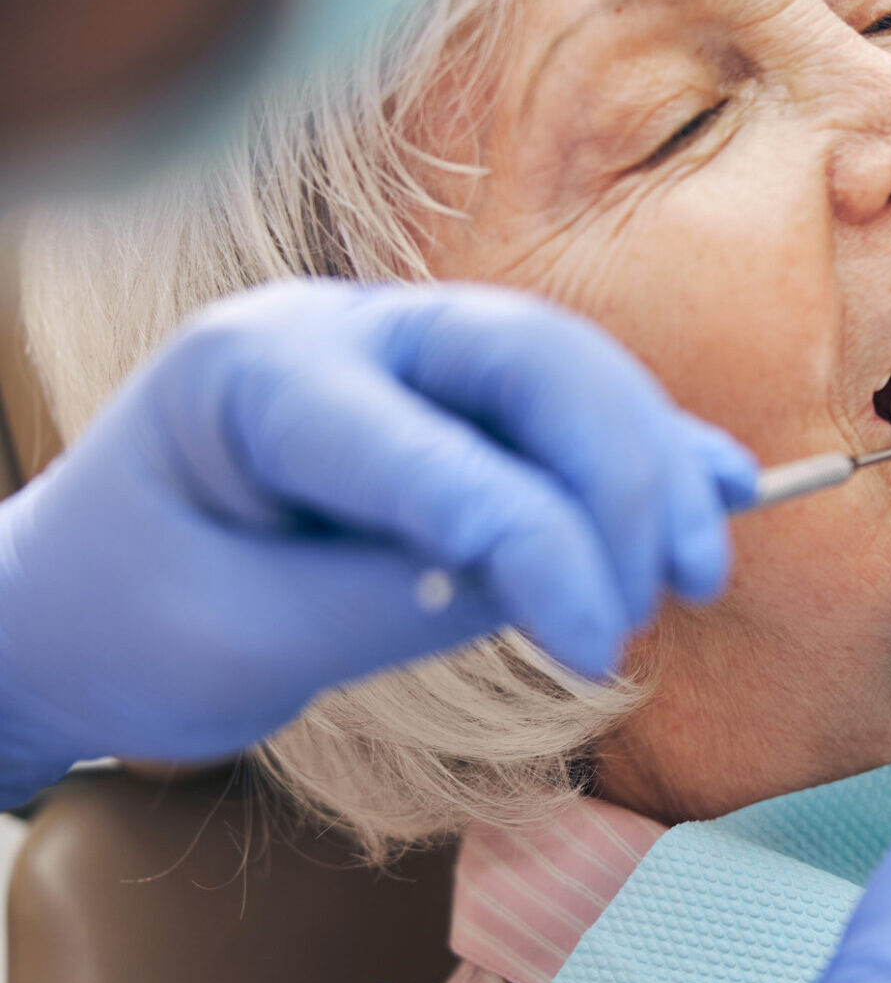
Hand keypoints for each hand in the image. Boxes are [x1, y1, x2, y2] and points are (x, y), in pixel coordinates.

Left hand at [0, 280, 753, 805]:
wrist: (71, 609)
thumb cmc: (126, 625)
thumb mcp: (242, 640)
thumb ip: (399, 603)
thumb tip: (552, 584)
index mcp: (257, 377)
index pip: (434, 455)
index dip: (538, 547)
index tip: (597, 648)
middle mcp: (340, 334)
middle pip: (530, 360)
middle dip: (623, 474)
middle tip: (671, 592)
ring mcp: (400, 356)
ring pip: (568, 375)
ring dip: (653, 466)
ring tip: (698, 572)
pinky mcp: (447, 402)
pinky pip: (568, 411)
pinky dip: (650, 450)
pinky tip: (725, 488)